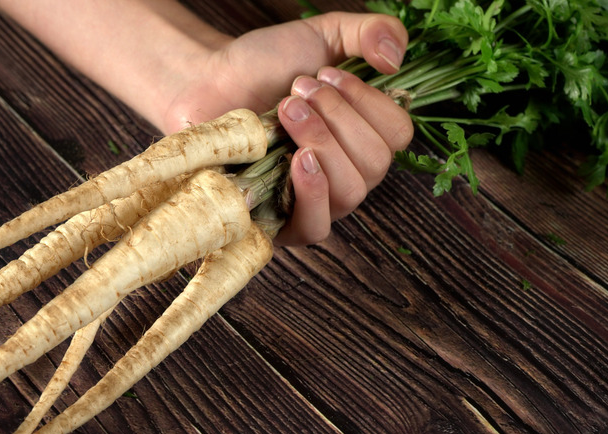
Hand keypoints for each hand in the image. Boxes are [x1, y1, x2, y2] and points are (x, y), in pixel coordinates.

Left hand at [162, 12, 413, 244]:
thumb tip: (397, 59)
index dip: (369, 103)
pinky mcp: (282, 223)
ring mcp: (317, 201)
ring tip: (287, 112)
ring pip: (351, 192)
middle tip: (298, 91)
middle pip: (376, 163)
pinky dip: (314, 192)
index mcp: (364, 134)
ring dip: (322, 142)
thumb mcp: (323, 36)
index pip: (398, 135)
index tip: (326, 74)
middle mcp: (348, 172)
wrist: (209, 82)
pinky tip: (299, 159)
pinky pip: (317, 227)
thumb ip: (369, 33)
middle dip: (339, 118)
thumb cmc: (265, 64)